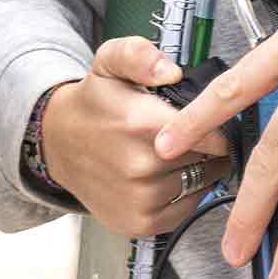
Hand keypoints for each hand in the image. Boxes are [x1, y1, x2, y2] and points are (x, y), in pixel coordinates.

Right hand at [43, 39, 233, 237]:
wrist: (59, 145)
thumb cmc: (95, 104)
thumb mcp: (110, 62)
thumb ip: (139, 55)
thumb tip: (170, 72)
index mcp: (139, 123)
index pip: (212, 134)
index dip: (218, 124)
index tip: (213, 118)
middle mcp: (140, 166)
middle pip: (210, 158)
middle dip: (209, 145)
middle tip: (193, 135)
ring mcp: (140, 199)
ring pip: (202, 184)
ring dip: (200, 170)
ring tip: (181, 154)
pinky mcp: (140, 223)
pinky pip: (187, 209)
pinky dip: (187, 194)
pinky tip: (170, 176)